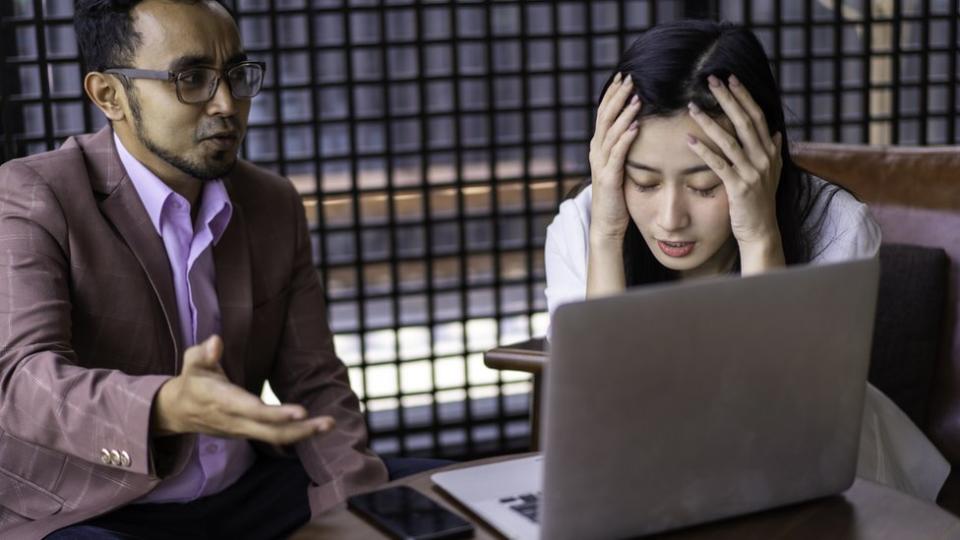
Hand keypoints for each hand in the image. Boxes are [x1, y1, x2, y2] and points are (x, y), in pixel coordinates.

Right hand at [152, 335, 333, 444]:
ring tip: (330, 423)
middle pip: (271, 432)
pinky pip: (275, 437)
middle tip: (329, 422)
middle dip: (301, 429)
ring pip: (276, 437)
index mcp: (222, 401)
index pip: (252, 410)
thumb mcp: (191, 362)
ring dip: (305, 433)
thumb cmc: (191, 379)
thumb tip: (215, 341)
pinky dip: (296, 433)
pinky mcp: (249, 432)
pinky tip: (317, 426)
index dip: (276, 414)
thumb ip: (203, 353)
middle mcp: (235, 420)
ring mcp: (243, 430)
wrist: (178, 411)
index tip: (301, 412)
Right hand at [588, 72, 641, 240]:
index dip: (612, 94)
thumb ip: (622, 146)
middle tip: (630, 78)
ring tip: (636, 98)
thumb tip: (635, 125)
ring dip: (624, 114)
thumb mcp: (618, 165)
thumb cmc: (617, 194)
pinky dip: (626, 139)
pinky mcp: (609, 178)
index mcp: (598, 146)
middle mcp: (596, 151)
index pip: (604, 113)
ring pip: (611, 132)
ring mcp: (601, 164)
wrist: (607, 223)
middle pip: (605, 117)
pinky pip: (618, 154)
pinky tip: (636, 126)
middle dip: (617, 97)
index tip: (624, 76)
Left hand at [686, 74, 783, 271]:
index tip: (730, 79)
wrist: (760, 231)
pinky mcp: (739, 187)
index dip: (744, 96)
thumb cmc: (758, 202)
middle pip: (744, 121)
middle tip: (710, 80)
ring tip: (693, 106)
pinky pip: (719, 164)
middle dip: (727, 99)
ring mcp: (753, 172)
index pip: (757, 116)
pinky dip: (703, 150)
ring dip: (710, 121)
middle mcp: (765, 158)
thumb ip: (771, 151)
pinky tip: (689, 139)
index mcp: (770, 151)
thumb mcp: (770, 173)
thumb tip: (774, 130)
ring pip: (730, 140)